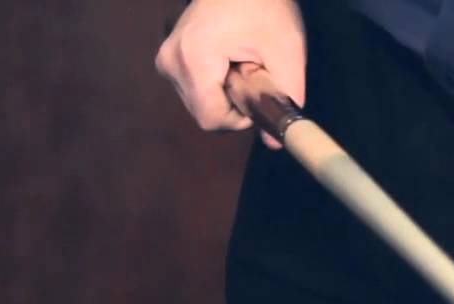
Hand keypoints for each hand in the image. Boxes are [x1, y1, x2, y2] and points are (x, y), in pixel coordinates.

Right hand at [155, 0, 305, 148]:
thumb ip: (284, 98)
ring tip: (241, 62)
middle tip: (252, 72)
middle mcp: (171, 61)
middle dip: (235, 105)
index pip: (212, 119)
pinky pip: (195, 91)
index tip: (257, 92)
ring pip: (200, 104)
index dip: (241, 118)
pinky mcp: (169, 59)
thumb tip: (275, 141)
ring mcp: (166, 60)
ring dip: (227, 95)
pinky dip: (217, 85)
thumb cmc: (265, 8)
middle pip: (205, 114)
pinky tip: (230, 61)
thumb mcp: (287, 53)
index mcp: (194, 59)